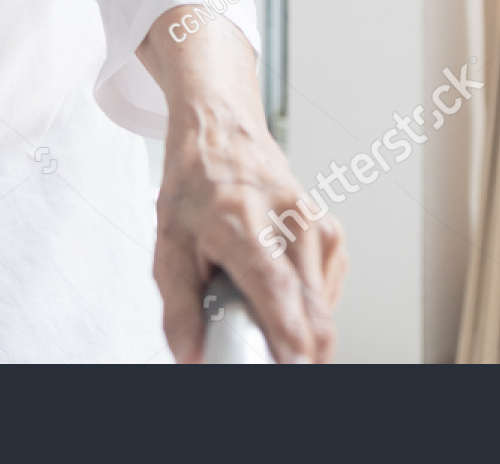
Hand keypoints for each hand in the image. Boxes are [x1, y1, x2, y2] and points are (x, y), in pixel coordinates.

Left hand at [138, 6, 347, 362]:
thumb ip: (179, 308)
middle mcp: (290, 222)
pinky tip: (276, 292)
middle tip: (264, 361)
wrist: (222, 131)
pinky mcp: (331, 234)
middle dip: (296, 352)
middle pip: (312, 310)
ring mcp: (317, 227)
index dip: (290, 339)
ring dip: (297, 329)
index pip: (278, 291)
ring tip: (255, 303)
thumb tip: (191, 359)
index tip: (293, 368)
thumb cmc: (196, 183)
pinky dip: (305, 309)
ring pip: (323, 309)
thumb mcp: (169, 244)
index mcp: (244, 222)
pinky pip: (327, 295)